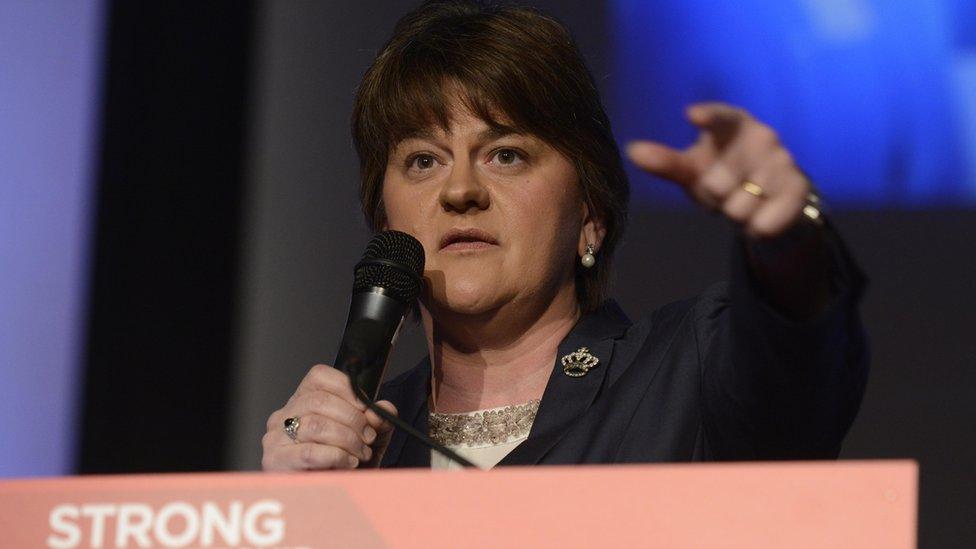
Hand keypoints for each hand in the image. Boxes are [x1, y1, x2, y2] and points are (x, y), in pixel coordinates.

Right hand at [262, 364, 397, 470]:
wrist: (331, 501)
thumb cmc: (343, 466)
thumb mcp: (367, 438)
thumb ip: (377, 420)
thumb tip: (383, 409)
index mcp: (303, 401)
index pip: (319, 376)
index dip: (347, 389)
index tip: (365, 408)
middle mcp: (284, 415)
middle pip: (319, 400)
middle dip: (353, 419)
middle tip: (368, 437)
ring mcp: (276, 437)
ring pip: (316, 424)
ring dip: (347, 439)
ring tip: (360, 454)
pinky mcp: (276, 461)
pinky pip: (309, 452)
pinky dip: (336, 456)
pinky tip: (347, 463)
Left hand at [626, 102, 813, 238]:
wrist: (770, 200)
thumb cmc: (723, 174)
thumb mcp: (693, 170)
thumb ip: (665, 162)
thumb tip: (633, 151)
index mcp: (735, 125)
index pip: (722, 117)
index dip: (709, 116)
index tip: (690, 115)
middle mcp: (763, 137)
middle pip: (717, 182)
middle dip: (712, 197)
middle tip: (721, 192)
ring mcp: (784, 161)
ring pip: (737, 206)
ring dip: (734, 213)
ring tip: (743, 201)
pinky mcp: (799, 189)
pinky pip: (763, 222)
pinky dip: (755, 228)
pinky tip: (760, 216)